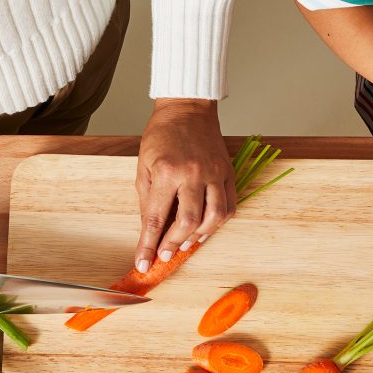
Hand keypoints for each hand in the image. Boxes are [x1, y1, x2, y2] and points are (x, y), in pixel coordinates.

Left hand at [134, 99, 235, 271]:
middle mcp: (193, 173)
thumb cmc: (161, 136)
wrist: (187, 108)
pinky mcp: (228, 172)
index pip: (155, 218)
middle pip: (188, 222)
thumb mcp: (144, 166)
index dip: (148, 245)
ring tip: (186, 244)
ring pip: (213, 217)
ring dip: (199, 237)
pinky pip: (229, 206)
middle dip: (174, 244)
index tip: (143, 263)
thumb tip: (151, 233)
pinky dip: (218, 223)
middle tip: (165, 255)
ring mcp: (214, 173)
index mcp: (166, 171)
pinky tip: (205, 229)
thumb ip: (147, 201)